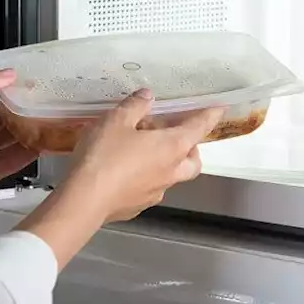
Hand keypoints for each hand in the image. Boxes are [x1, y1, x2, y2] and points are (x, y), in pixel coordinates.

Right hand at [17, 89, 224, 265]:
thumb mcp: (116, 121)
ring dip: (167, 163)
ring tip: (144, 151)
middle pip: (193, 161)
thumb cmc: (104, 156)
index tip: (219, 108)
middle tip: (175, 135)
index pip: (199, 128)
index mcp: (172, 147)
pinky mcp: (138, 206)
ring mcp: (156, 192)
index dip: (210, 116)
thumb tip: (148, 97)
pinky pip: (150, 188)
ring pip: (172, 177)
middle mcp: (171, 172)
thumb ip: (135, 106)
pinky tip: (125, 172)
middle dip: (191, 148)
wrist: (84, 201)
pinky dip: (146, 177)